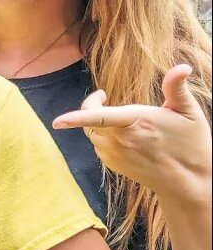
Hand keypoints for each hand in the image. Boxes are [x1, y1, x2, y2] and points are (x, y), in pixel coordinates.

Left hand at [52, 65, 211, 199]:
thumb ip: (176, 88)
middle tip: (103, 96)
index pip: (99, 117)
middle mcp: (120, 141)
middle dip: (92, 106)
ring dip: (97, 123)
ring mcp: (114, 155)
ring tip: (119, 118)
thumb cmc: (191, 144)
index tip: (57, 121)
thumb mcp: (189, 113)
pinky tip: (123, 137)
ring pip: (92, 133)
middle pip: (89, 120)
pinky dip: (103, 137)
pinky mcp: (112, 165)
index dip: (76, 117)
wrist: (188, 181)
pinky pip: (98, 146)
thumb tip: (183, 67)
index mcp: (135, 122)